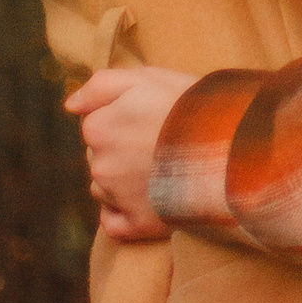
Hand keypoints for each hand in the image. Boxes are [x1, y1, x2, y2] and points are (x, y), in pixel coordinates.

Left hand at [64, 62, 190, 243]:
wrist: (231, 145)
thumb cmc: (191, 105)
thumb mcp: (147, 77)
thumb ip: (101, 85)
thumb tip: (69, 105)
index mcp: (98, 128)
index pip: (95, 124)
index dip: (124, 119)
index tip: (153, 118)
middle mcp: (99, 165)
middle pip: (100, 157)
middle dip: (122, 151)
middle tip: (162, 142)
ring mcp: (117, 198)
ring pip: (105, 188)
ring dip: (124, 181)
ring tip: (164, 169)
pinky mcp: (138, 225)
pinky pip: (114, 224)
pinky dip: (124, 215)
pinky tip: (149, 200)